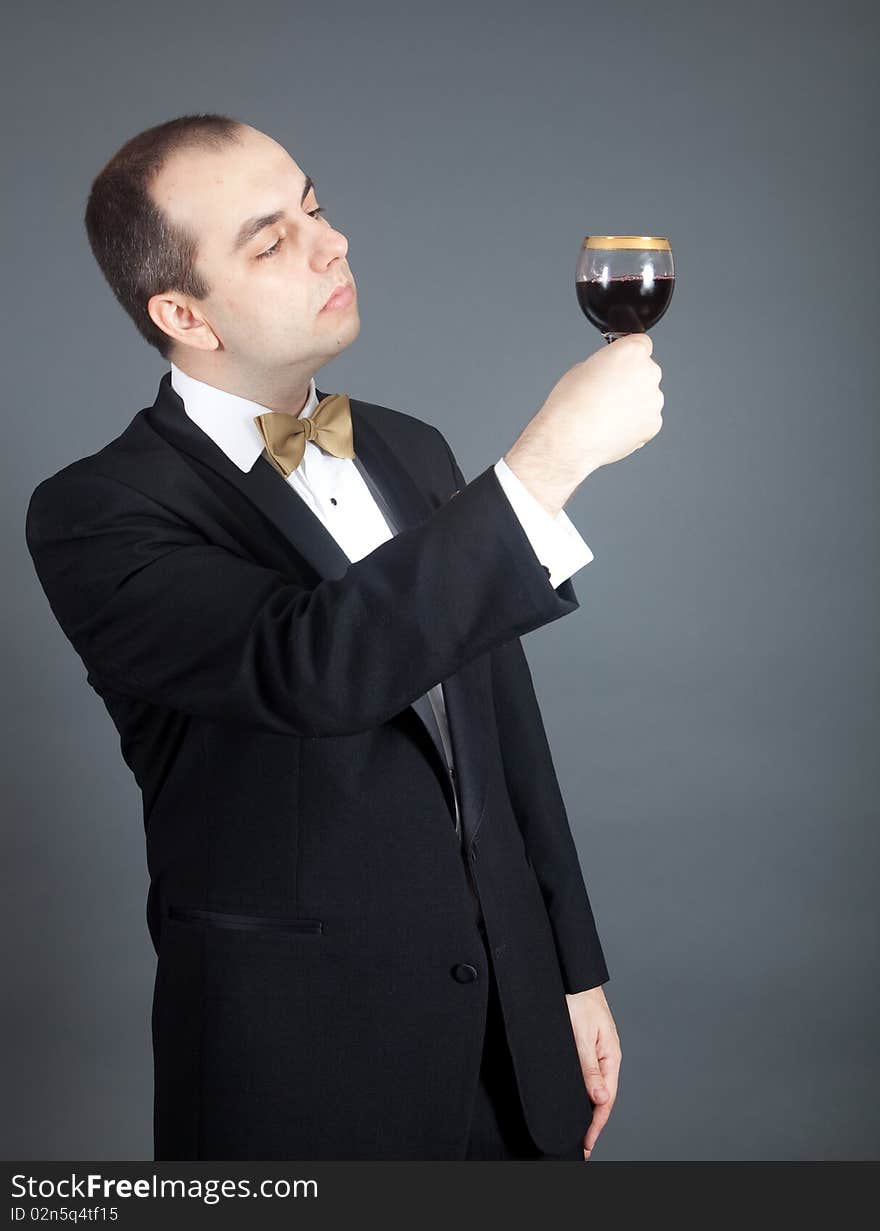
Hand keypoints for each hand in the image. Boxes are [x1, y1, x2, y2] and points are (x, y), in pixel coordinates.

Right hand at [504, 332, 663, 515]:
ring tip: (607, 415)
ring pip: (647, 396)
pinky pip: (646, 419)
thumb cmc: (569, 405)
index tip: (619, 364)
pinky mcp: (653, 424)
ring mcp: (654, 400)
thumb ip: (605, 366)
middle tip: (608, 393)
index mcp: (631, 352)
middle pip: (646, 370)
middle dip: (631, 380)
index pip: (641, 343)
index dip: (627, 354)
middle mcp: (648, 373)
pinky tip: (613, 427)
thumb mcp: (581, 369)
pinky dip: (634, 423)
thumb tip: (611, 375)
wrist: (569, 440)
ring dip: (633, 402)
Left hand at [565, 984, 620, 1158]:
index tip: (586, 1144)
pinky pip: (587, 1074)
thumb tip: (600, 1099)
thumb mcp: (580, 1034)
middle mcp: (606, 1056)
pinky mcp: (586, 1045)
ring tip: (578, 1130)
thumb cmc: (576, 998)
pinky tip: (576, 1099)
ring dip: (588, 1108)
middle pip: (602, 1097)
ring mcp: (597, 1051)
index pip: (606, 1099)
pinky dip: (583, 1091)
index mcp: (610, 1055)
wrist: (570, 973)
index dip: (596, 1125)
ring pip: (594, 1087)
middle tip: (581, 1146)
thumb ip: (589, 1067)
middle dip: (593, 1123)